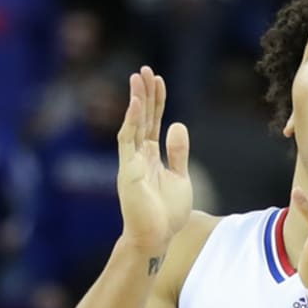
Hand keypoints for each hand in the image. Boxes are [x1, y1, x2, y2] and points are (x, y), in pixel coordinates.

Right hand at [117, 66, 192, 249]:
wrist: (156, 238)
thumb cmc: (166, 213)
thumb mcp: (179, 177)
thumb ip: (178, 153)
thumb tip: (177, 124)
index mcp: (151, 156)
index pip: (153, 121)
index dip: (156, 100)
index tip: (158, 79)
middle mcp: (138, 155)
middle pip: (142, 117)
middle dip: (144, 93)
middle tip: (145, 69)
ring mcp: (132, 162)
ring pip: (133, 124)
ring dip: (136, 100)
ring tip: (138, 77)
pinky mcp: (128, 171)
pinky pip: (128, 141)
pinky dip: (131, 121)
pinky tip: (135, 103)